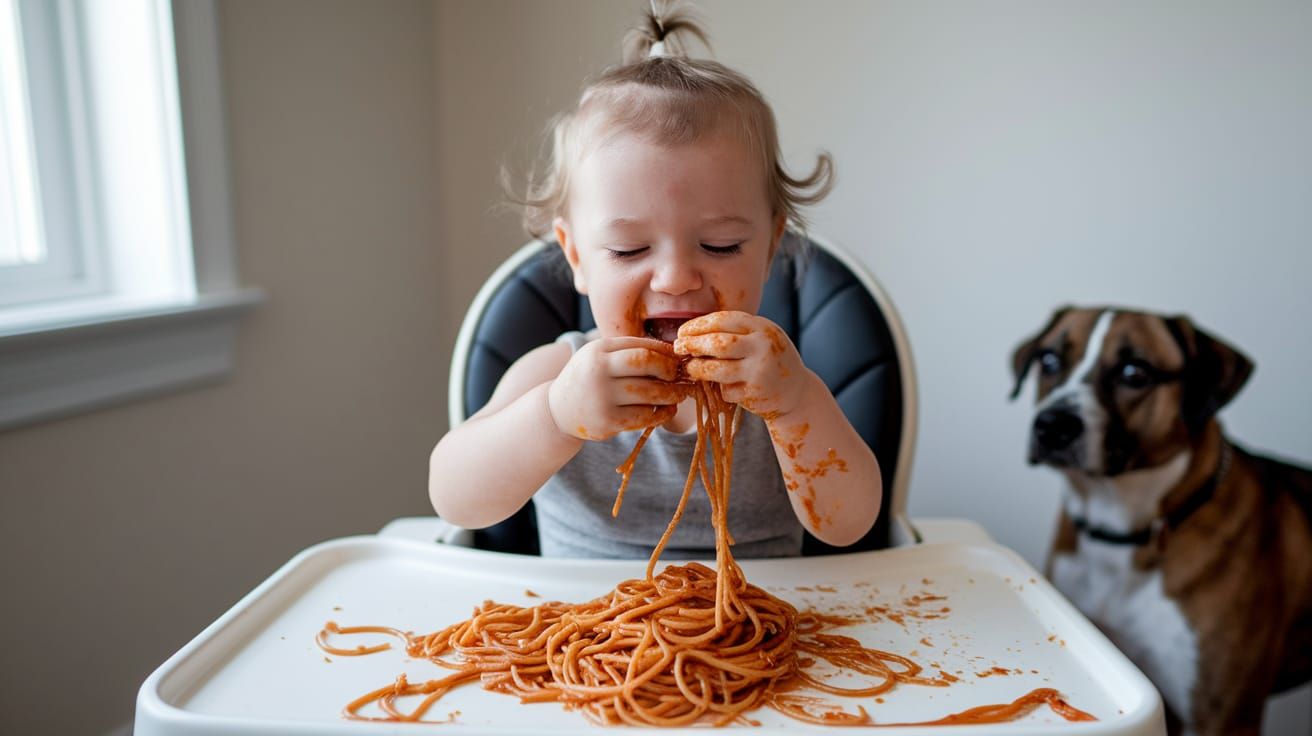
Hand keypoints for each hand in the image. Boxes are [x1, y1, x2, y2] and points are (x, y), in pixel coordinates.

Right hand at [548, 337, 690, 439]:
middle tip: (680, 376)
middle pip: (646, 363)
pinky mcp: (607, 421)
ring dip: (672, 394)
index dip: (665, 353)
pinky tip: (667, 410)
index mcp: (599, 350)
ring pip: (649, 392)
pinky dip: (661, 414)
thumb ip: (630, 352)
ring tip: (680, 394)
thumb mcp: (601, 357)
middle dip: (670, 370)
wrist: (559, 410)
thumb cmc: (589, 379)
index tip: (677, 361)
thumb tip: (674, 353)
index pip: (642, 346)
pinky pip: (644, 416)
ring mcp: (602, 397)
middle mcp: (598, 370)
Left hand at [673, 311, 807, 417]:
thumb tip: (691, 333)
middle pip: (717, 343)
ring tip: (691, 369)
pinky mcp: (754, 394)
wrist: (798, 391)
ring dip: (697, 369)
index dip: (697, 325)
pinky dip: (718, 389)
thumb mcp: (759, 338)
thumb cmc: (770, 360)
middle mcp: (762, 347)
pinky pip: (725, 390)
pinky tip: (721, 387)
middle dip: (692, 345)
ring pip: (716, 369)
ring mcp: (759, 371)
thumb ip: (735, 333)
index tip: (682, 332)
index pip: (723, 320)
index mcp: (762, 327)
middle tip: (678, 348)